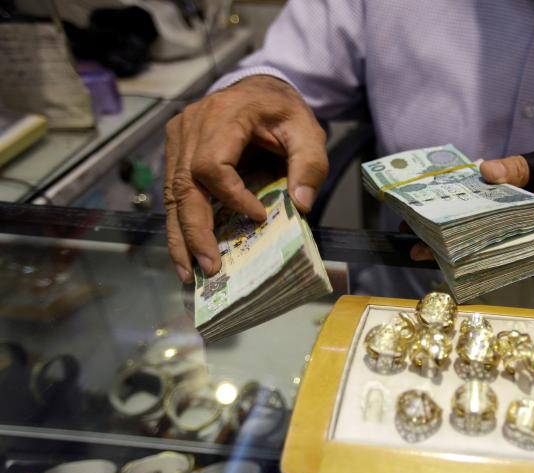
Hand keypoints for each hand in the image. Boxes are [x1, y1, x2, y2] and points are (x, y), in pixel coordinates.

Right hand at [163, 75, 326, 282]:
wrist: (260, 88)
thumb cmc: (283, 111)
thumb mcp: (307, 131)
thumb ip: (309, 165)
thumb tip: (301, 205)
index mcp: (224, 115)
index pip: (213, 164)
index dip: (232, 196)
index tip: (259, 216)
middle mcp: (191, 126)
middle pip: (184, 185)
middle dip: (195, 230)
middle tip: (209, 267)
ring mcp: (178, 138)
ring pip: (172, 194)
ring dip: (181, 236)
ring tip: (190, 271)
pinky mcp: (175, 152)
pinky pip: (173, 192)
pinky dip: (180, 223)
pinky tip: (186, 252)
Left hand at [408, 145, 533, 260]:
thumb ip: (520, 166)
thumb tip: (485, 170)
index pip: (508, 234)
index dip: (472, 239)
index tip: (443, 240)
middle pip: (490, 249)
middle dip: (453, 249)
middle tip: (417, 247)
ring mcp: (530, 241)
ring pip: (488, 249)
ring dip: (455, 246)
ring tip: (418, 243)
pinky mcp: (523, 238)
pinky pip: (494, 241)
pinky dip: (469, 236)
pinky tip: (439, 233)